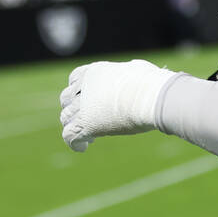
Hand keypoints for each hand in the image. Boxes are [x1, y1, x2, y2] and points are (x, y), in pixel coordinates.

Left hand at [59, 60, 176, 151]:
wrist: (151, 98)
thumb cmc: (150, 83)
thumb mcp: (136, 69)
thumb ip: (127, 71)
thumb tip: (132, 71)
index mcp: (94, 72)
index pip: (75, 78)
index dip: (78, 89)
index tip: (86, 98)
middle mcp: (83, 88)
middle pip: (66, 99)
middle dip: (74, 108)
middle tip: (86, 118)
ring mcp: (82, 107)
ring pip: (66, 118)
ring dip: (73, 126)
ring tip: (88, 136)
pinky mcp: (85, 125)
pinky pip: (70, 136)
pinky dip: (74, 143)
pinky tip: (84, 147)